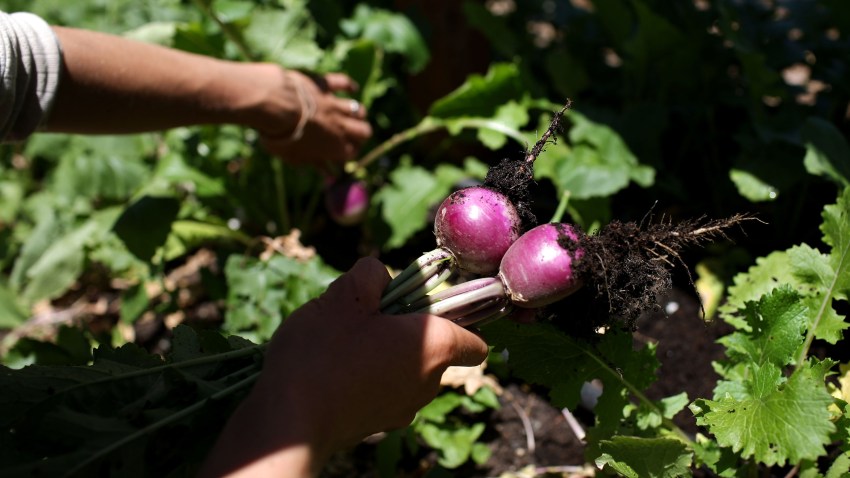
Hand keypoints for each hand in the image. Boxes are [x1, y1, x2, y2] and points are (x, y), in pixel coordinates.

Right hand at [199, 257, 488, 476]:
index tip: (424, 307)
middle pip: (433, 351)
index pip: (474, 343)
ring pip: (405, 371)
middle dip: (405, 330)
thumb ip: (371, 273)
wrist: (289, 422)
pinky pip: (382, 392)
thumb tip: (380, 273)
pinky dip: (366, 379)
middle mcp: (428, 384)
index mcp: (434, 347)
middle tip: (366, 316)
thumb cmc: (324, 353)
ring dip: (383, 353)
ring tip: (342, 342)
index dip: (457, 322)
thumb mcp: (346, 294)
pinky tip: (331, 369)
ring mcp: (402, 410)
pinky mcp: (376, 427)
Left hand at [253, 69, 372, 168]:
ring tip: (351, 117)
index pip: (352, 153)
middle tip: (350, 137)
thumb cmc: (282, 137)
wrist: (275, 106)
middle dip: (360, 136)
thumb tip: (328, 174)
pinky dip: (349, 85)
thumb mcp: (296, 158)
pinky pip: (343, 83)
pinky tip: (353, 88)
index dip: (348, 154)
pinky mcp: (325, 86)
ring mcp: (334, 105)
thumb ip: (315, 163)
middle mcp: (340, 126)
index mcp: (335, 147)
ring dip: (357, 114)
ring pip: (358, 110)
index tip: (340, 155)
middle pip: (364, 131)